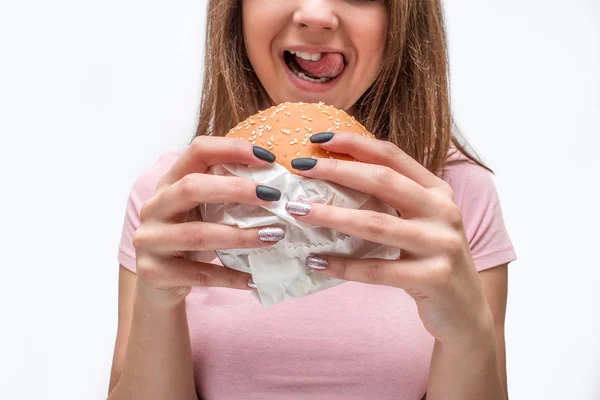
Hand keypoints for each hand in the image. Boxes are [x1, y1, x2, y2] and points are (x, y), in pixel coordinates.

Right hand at [132, 136, 284, 306]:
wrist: (157, 286)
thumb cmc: (188, 241)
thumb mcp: (202, 213)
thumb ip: (226, 197)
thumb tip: (276, 189)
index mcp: (169, 183)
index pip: (197, 151)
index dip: (232, 149)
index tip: (268, 159)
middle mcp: (154, 207)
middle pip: (191, 188)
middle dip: (236, 189)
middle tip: (273, 196)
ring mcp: (149, 240)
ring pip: (197, 234)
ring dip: (240, 235)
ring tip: (273, 236)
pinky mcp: (153, 272)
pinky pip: (198, 274)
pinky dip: (229, 277)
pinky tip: (253, 279)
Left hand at [286, 132, 493, 344]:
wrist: (466, 310)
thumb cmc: (432, 260)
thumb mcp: (421, 222)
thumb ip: (392, 201)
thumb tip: (333, 179)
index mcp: (437, 191)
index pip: (392, 156)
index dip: (355, 144)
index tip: (319, 139)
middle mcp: (443, 211)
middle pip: (382, 181)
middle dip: (337, 171)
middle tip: (300, 169)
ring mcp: (441, 244)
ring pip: (376, 224)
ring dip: (331, 216)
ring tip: (298, 211)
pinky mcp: (434, 277)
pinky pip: (377, 270)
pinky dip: (343, 266)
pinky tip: (316, 261)